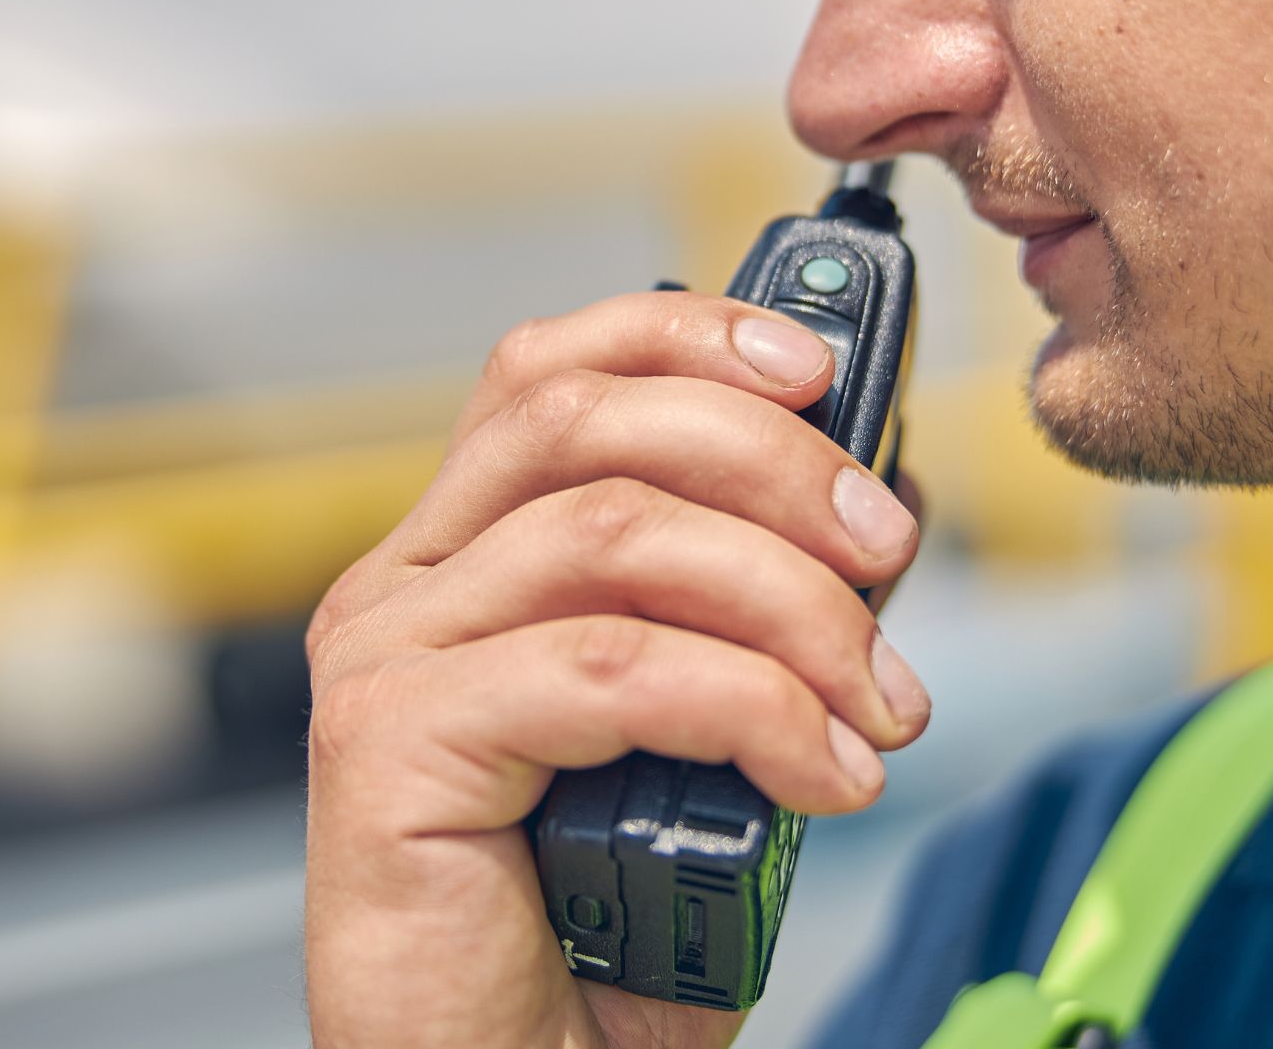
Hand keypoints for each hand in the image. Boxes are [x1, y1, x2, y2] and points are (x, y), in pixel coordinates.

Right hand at [303, 292, 931, 1048]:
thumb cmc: (599, 935)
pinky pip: (605, 668)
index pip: (550, 372)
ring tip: (876, 704)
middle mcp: (406, 589)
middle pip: (586, 423)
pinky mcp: (389, 746)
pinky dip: (749, 705)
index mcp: (465, 562)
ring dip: (788, 604)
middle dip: (771, 461)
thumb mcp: (708, 736)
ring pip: (612, 538)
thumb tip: (872, 499)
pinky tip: (820, 775)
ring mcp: (386, 660)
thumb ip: (756, 614)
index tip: (823, 371)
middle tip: (886, 549)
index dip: (688, 336)